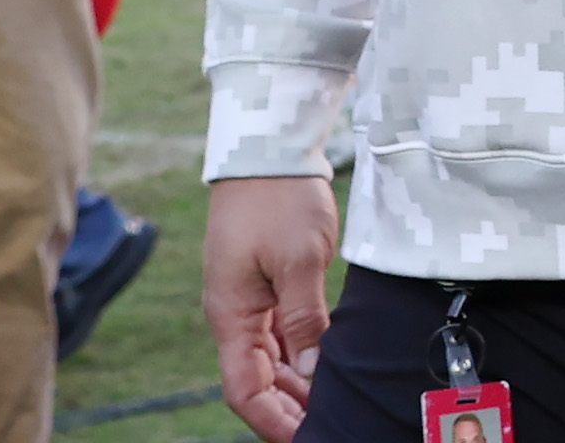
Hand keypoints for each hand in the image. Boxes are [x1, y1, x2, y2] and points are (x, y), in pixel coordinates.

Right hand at [203, 175, 338, 442]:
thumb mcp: (299, 260)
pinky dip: (301, 355)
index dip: (272, 421)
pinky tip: (326, 365)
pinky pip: (280, 333)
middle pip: (257, 381)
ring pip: (270, 360)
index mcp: (231, 317)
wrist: (269, 150)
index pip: (244, 390)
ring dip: (297, 385)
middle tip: (331, 424)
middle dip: (289, 409)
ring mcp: (249, 301)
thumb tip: (310, 372)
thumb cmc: (279, 200)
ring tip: (333, 403)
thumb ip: (304, 320)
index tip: (307, 437)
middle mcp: (234, 316)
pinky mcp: (267, 284)